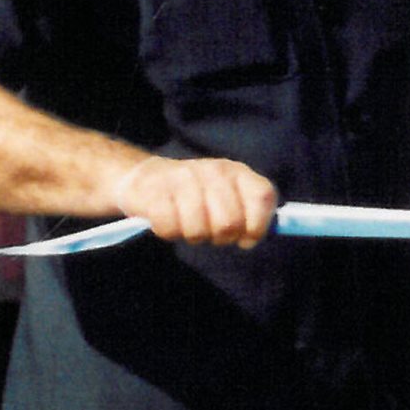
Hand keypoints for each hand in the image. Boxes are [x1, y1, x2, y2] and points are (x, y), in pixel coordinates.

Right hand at [115, 156, 278, 250]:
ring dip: (192, 236)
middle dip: (220, 237)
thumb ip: (250, 214)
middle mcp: (214, 170)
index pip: (262, 199)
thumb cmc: (196, 198)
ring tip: (187, 224)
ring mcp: (183, 177)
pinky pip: (169, 228)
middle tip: (210, 232)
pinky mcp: (155, 190)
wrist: (147, 178)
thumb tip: (256, 237)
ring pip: (198, 230)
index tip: (245, 239)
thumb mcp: (229, 199)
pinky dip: (168, 232)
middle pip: (229, 223)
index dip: (257, 226)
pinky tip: (167, 221)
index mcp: (238, 173)